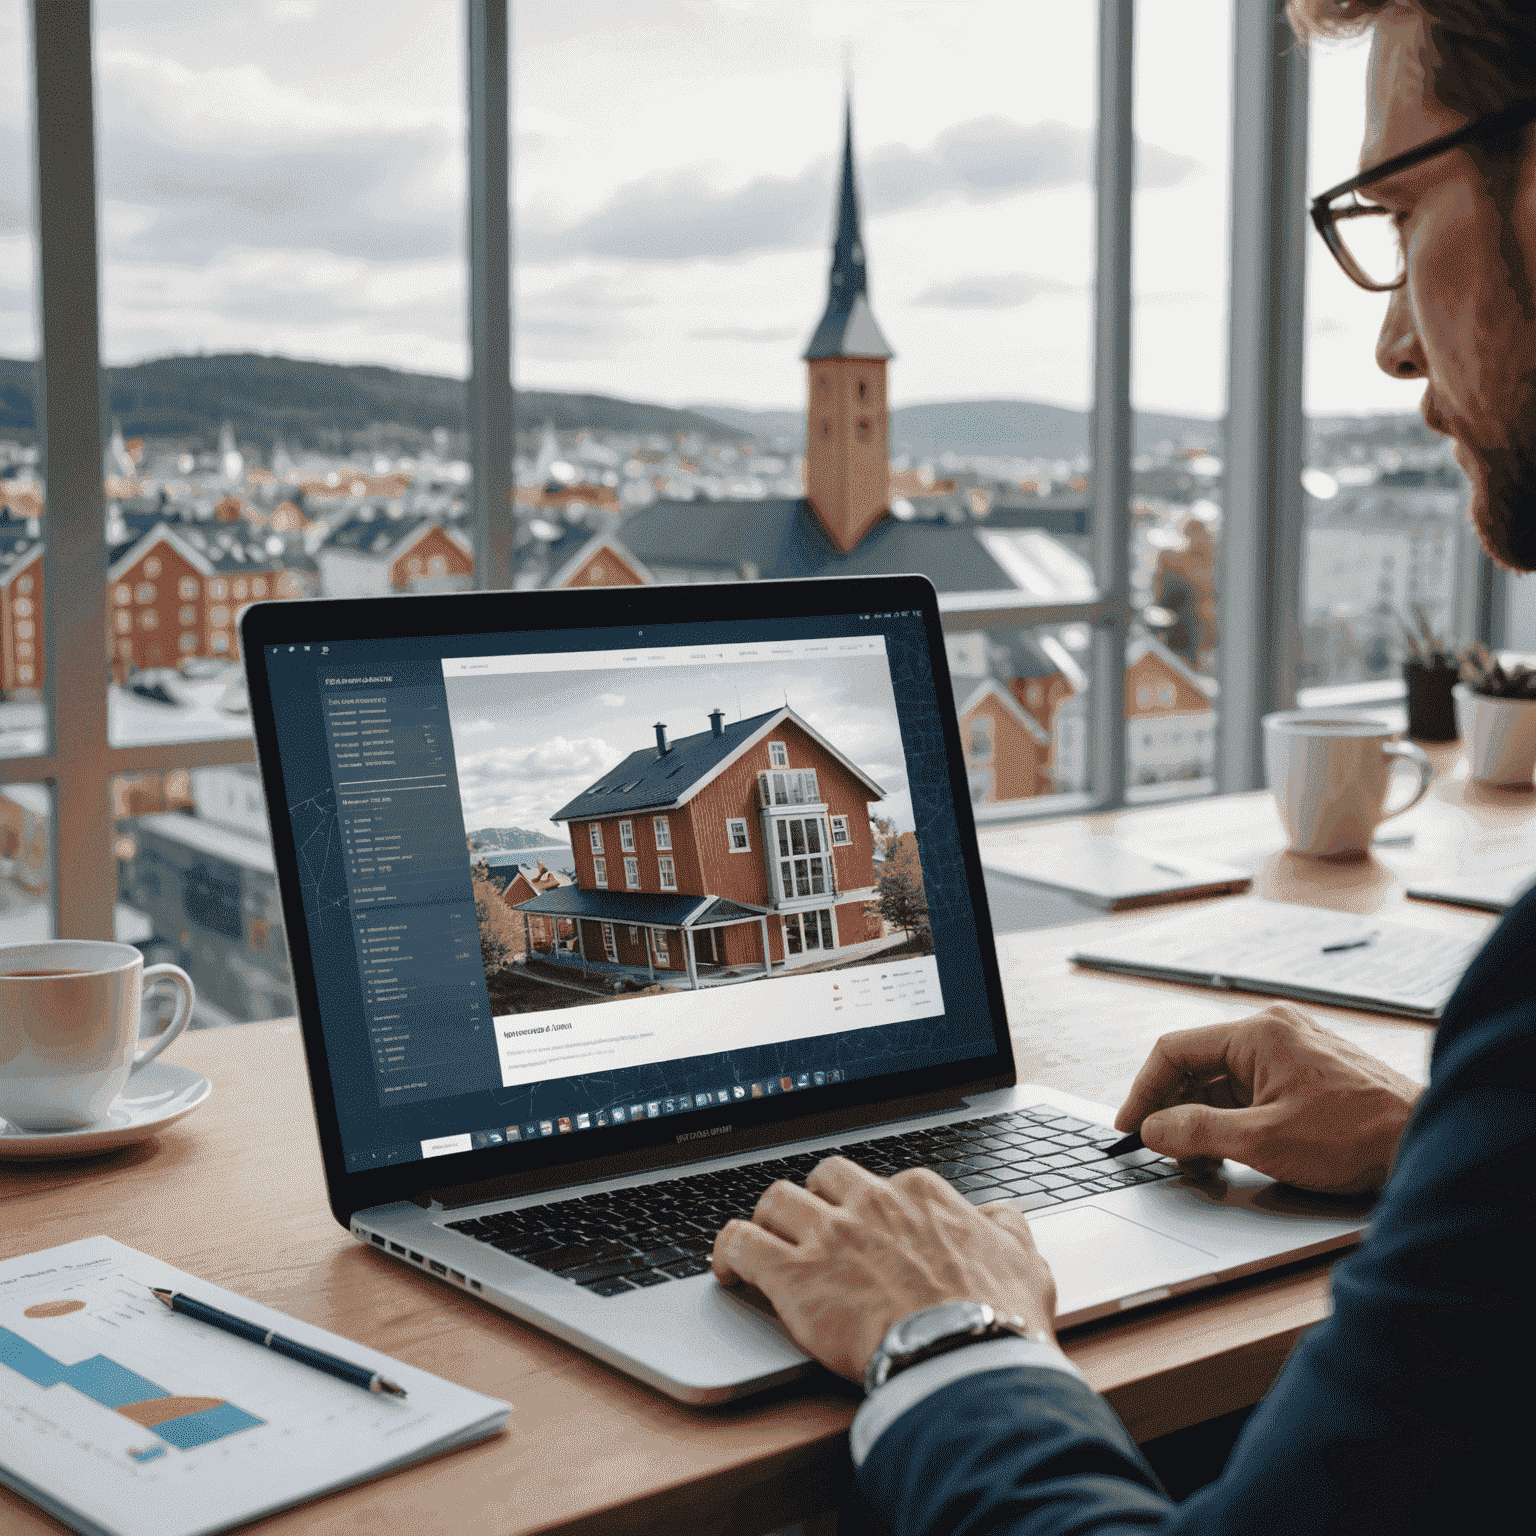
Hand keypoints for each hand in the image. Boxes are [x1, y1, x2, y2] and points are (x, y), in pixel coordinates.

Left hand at [710, 1157, 1056, 1384]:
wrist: (963, 1358)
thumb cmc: (997, 1316)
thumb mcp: (1024, 1260)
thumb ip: (1006, 1228)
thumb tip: (997, 1217)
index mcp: (920, 1194)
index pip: (882, 1181)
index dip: (870, 1207)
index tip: (867, 1228)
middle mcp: (870, 1202)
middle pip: (824, 1178)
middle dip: (817, 1199)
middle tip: (814, 1228)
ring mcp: (828, 1235)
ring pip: (776, 1200)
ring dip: (769, 1220)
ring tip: (766, 1241)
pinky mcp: (793, 1275)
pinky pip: (742, 1243)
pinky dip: (728, 1250)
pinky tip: (727, 1267)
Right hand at [1116, 1002, 1420, 1193]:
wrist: (1424, 1142)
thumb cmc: (1356, 1135)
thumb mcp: (1262, 1141)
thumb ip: (1196, 1132)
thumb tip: (1152, 1130)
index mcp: (1257, 1033)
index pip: (1174, 1050)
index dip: (1144, 1091)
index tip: (1131, 1127)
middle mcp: (1272, 1031)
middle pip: (1196, 1067)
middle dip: (1175, 1113)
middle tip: (1167, 1154)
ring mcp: (1291, 1050)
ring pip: (1222, 1082)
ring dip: (1203, 1122)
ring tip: (1204, 1163)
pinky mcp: (1305, 1072)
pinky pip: (1249, 1090)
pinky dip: (1232, 1120)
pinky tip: (1233, 1152)